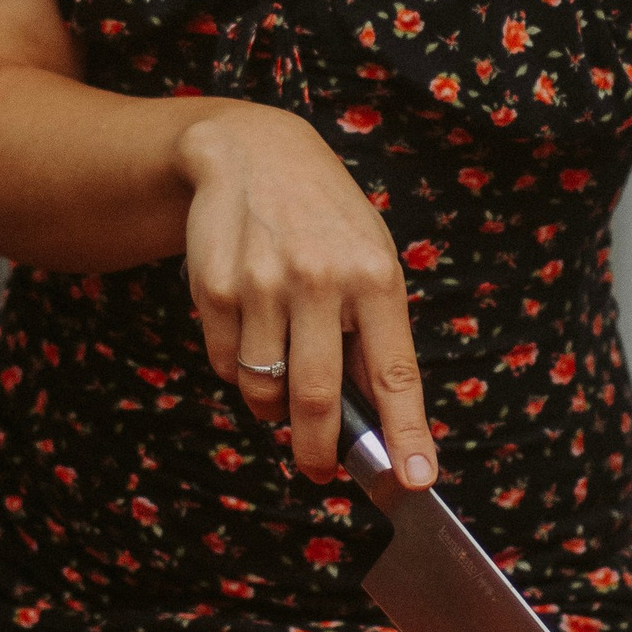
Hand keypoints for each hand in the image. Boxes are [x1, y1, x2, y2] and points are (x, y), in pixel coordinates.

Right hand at [178, 101, 436, 489]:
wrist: (252, 152)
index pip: (395, 372)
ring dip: (272, 407)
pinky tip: (250, 331)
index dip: (406, 433)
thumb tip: (376, 420)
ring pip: (263, 390)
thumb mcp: (369, 258)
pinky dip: (238, 370)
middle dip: (318, 451)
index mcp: (375, 276)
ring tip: (281, 377)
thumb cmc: (325, 220)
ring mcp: (263, 284)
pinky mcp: (214, 287)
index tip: (417, 479)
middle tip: (320, 471)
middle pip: (316, 397)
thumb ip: (374, 332)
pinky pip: (224, 365)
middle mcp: (320, 280)